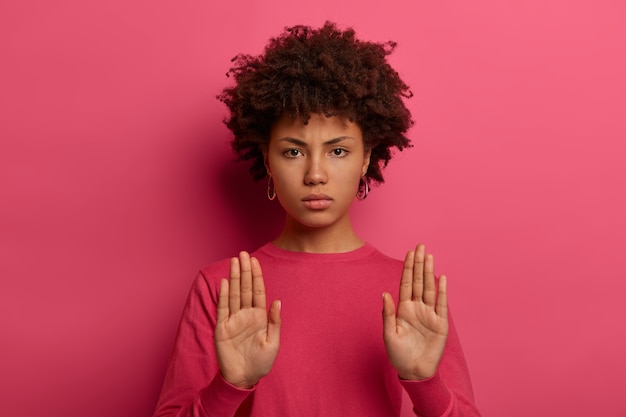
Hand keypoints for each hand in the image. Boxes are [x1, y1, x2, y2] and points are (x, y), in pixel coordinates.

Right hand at [215, 251, 280, 387]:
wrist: (244, 378)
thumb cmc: (261, 362)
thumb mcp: (273, 343)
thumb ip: (275, 322)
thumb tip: (277, 301)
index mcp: (259, 316)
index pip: (257, 291)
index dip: (256, 276)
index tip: (254, 261)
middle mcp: (245, 314)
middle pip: (244, 288)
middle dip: (244, 271)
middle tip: (242, 254)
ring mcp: (233, 320)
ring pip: (233, 294)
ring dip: (233, 278)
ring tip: (234, 262)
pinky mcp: (222, 328)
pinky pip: (223, 308)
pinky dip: (223, 295)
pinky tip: (224, 282)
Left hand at [382, 244, 447, 379]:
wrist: (414, 371)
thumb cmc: (398, 354)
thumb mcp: (388, 334)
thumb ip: (387, 314)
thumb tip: (384, 293)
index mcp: (403, 309)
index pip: (406, 283)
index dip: (408, 268)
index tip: (409, 252)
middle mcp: (417, 308)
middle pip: (419, 281)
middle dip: (419, 264)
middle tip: (420, 246)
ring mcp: (429, 314)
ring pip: (430, 288)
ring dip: (429, 272)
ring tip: (429, 256)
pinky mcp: (440, 324)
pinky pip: (442, 304)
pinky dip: (442, 291)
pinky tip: (442, 277)